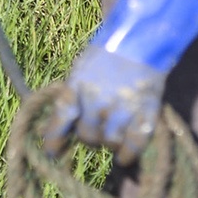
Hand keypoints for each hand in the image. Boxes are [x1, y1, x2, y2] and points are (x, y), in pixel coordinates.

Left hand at [41, 0, 197, 162]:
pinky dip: (128, 154)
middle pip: (86, 135)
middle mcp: (97, 100)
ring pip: (108, 142)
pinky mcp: (145, 114)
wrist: (143, 39)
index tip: (51, 153)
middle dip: (88, 136)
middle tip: (94, 130)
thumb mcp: (82, 68)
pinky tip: (125, 158)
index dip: (54, 139)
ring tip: (111, 136)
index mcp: (77, 86)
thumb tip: (64, 121)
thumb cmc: (108, 52)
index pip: (61, 119)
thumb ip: (73, 94)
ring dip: (108, 143)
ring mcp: (122, 109)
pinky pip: (133, 144)